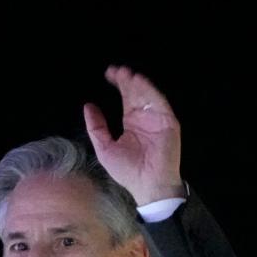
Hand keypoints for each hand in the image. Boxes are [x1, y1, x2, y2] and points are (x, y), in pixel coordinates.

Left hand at [83, 65, 184, 204]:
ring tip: (127, 74)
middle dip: (127, 80)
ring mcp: (157, 120)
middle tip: (117, 70)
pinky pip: (160, 103)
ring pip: (148, 95)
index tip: (108, 74)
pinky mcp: (168, 123)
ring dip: (138, 83)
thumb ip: (96, 127)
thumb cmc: (128, 171)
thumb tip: (88, 106)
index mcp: (131, 123)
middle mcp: (145, 118)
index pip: (126, 98)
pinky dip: (151, 92)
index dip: (118, 84)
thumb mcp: (104, 148)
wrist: (148, 186)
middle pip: (136, 93)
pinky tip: (140, 83)